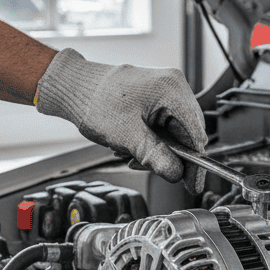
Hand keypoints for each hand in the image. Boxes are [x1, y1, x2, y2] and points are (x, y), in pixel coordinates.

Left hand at [35, 48, 206, 188]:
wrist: (73, 87)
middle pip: (186, 134)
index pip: (196, 135)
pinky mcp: (154, 97)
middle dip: (169, 155)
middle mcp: (172, 86)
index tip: (192, 183)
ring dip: (155, 149)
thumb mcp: (128, 136)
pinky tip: (131, 143)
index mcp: (172, 90)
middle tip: (149, 166)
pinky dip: (149, 140)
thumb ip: (156, 156)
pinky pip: (161, 125)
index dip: (194, 163)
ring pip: (173, 132)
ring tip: (130, 151)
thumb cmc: (95, 101)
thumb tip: (176, 173)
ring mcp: (164, 90)